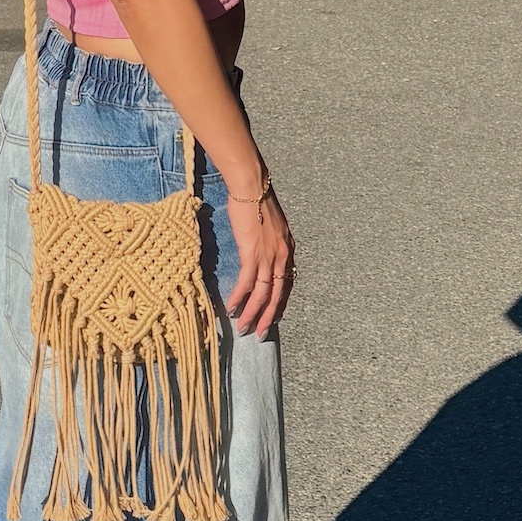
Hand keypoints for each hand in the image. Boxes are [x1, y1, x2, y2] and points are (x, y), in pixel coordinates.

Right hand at [224, 183, 294, 336]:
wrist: (251, 186)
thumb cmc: (257, 200)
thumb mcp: (272, 225)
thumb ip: (270, 243)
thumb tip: (261, 254)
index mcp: (288, 249)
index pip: (286, 283)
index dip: (279, 303)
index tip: (272, 317)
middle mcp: (282, 256)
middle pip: (277, 294)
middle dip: (268, 316)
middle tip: (261, 334)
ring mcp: (268, 256)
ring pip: (262, 293)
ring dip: (252, 313)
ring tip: (244, 328)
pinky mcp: (252, 253)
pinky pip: (247, 282)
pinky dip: (240, 297)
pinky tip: (233, 308)